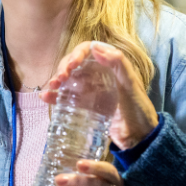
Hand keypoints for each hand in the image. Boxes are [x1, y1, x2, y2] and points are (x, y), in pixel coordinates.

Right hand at [42, 41, 158, 148]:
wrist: (139, 137)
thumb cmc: (138, 109)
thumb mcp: (131, 84)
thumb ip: (118, 63)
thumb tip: (95, 47)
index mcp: (108, 65)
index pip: (88, 50)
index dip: (77, 53)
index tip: (73, 64)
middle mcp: (96, 75)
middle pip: (74, 64)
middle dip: (64, 67)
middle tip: (61, 79)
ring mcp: (88, 90)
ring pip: (67, 79)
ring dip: (57, 79)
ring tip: (53, 86)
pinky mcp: (83, 106)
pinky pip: (65, 97)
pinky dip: (54, 96)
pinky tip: (45, 97)